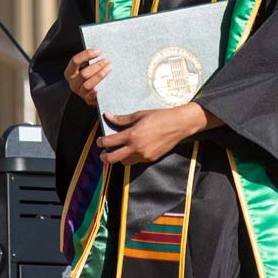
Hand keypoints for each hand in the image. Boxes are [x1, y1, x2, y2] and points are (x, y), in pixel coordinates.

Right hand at [64, 48, 109, 105]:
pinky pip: (90, 97)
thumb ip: (90, 60)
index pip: (75, 61)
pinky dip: (94, 93)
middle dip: (97, 65)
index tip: (99, 51)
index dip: (87, 54)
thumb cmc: (91, 74)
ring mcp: (80, 93)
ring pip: (88, 85)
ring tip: (110, 68)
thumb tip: (100, 50)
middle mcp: (73, 83)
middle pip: (84, 73)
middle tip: (108, 60)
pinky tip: (99, 89)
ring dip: (100, 75)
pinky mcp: (88, 100)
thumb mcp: (87, 67)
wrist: (93, 92)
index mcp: (70, 73)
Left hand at [98, 104, 218, 165]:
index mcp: (131, 135)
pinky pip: (136, 161)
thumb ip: (122, 119)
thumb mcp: (139, 115)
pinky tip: (132, 150)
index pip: (109, 142)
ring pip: (124, 162)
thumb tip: (108, 116)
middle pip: (112, 158)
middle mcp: (136, 148)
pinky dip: (131, 157)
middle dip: (104, 157)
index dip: (101, 142)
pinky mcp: (150, 159)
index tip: (99, 141)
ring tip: (118, 151)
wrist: (178, 125)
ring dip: (119, 158)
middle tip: (102, 153)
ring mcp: (144, 155)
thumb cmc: (159, 116)